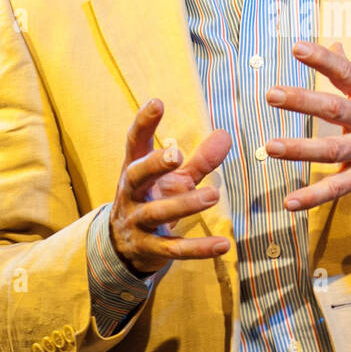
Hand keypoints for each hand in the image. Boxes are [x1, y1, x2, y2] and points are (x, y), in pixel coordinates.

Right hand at [109, 98, 232, 274]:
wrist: (124, 248)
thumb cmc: (153, 200)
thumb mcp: (174, 179)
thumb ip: (200, 160)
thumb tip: (227, 135)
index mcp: (135, 169)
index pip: (135, 142)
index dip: (144, 123)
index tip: (157, 102)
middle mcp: (132, 194)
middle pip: (137, 175)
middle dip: (155, 165)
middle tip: (178, 155)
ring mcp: (137, 222)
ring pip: (158, 213)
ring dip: (185, 204)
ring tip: (214, 195)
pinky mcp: (149, 249)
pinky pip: (173, 249)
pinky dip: (198, 248)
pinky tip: (223, 244)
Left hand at [263, 41, 350, 210]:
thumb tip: (334, 43)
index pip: (345, 73)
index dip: (322, 60)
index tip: (297, 47)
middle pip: (334, 109)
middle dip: (302, 102)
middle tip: (272, 94)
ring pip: (331, 150)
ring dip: (299, 149)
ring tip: (270, 146)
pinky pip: (338, 188)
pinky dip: (313, 196)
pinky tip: (290, 201)